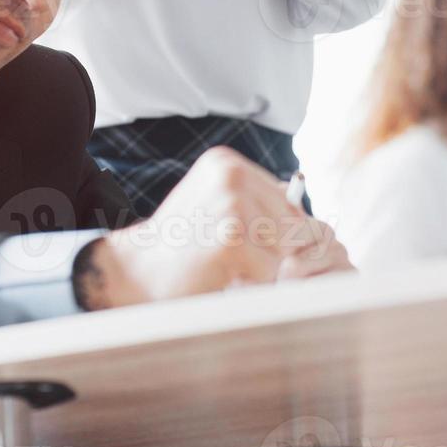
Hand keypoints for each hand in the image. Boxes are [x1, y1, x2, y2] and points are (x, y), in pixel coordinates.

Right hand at [78, 147, 350, 308]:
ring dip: (258, 269)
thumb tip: (314, 219)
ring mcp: (231, 206)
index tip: (239, 246)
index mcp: (227, 163)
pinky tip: (216, 274)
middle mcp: (231, 176)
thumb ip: (257, 203)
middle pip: (289, 228)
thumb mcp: (214, 204)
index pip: (286, 204)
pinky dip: (249, 283)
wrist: (132, 272)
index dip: (275, 236)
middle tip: (225, 257)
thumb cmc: (178, 244)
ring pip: (282, 252)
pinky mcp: (231, 240)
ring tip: (218, 263)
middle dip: (269, 254)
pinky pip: (269, 273)